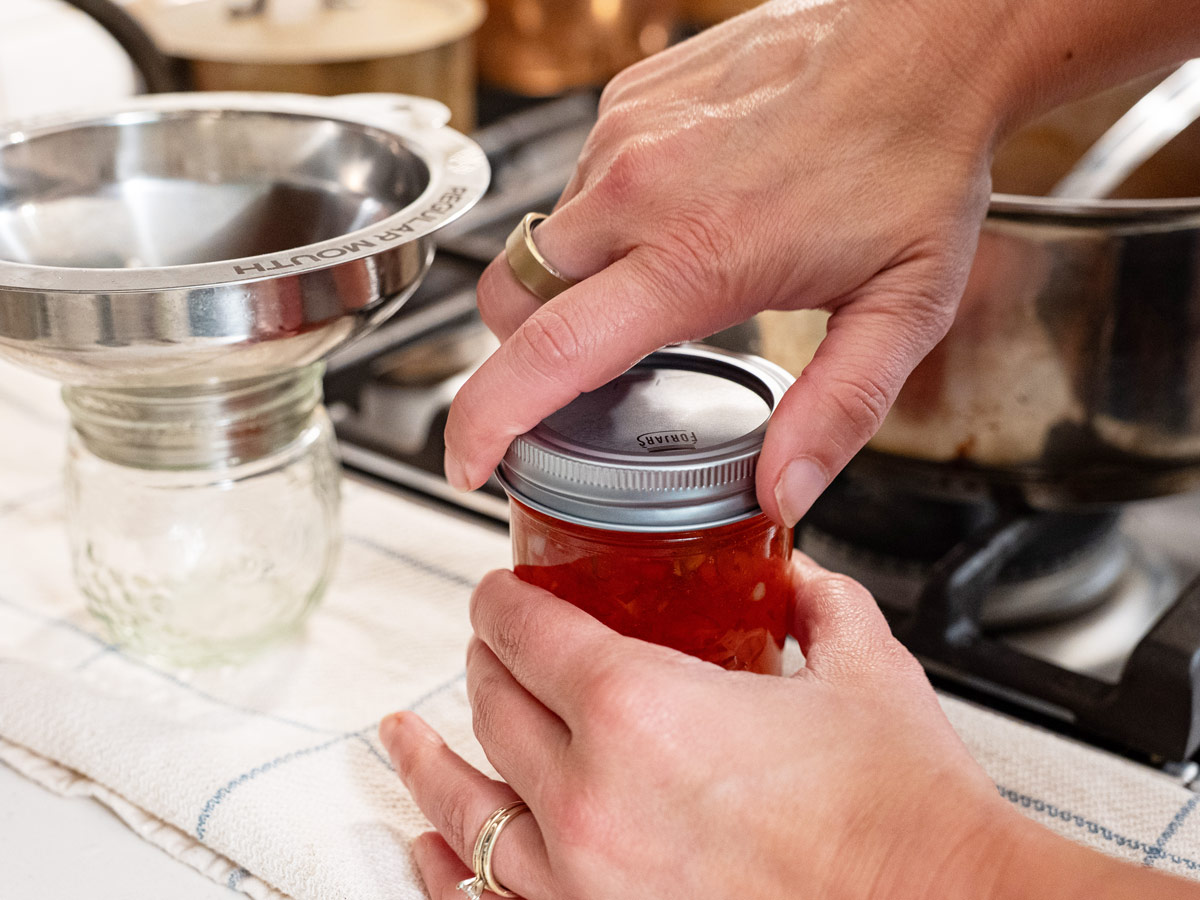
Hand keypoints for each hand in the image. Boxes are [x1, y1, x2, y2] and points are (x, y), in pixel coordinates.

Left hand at [380, 557, 1027, 899]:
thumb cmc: (907, 817)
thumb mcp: (862, 672)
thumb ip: (819, 607)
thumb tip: (800, 583)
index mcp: (642, 709)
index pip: (528, 631)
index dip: (499, 600)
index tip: (495, 593)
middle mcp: (592, 798)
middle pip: (494, 708)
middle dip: (484, 664)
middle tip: (489, 649)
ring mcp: (585, 885)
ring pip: (468, 808)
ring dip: (431, 765)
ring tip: (403, 741)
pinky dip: (449, 869)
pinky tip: (432, 850)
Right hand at [444, 0, 1002, 525]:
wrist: (926, 41)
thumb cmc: (916, 160)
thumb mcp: (900, 310)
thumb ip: (836, 412)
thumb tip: (782, 490)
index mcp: (696, 255)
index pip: (547, 355)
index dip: (487, 420)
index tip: (467, 460)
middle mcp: (639, 188)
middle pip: (508, 299)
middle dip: (525, 353)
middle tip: (590, 375)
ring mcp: (624, 133)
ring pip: (543, 242)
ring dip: (575, 284)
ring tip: (663, 281)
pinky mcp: (629, 98)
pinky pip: (578, 182)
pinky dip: (606, 221)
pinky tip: (678, 216)